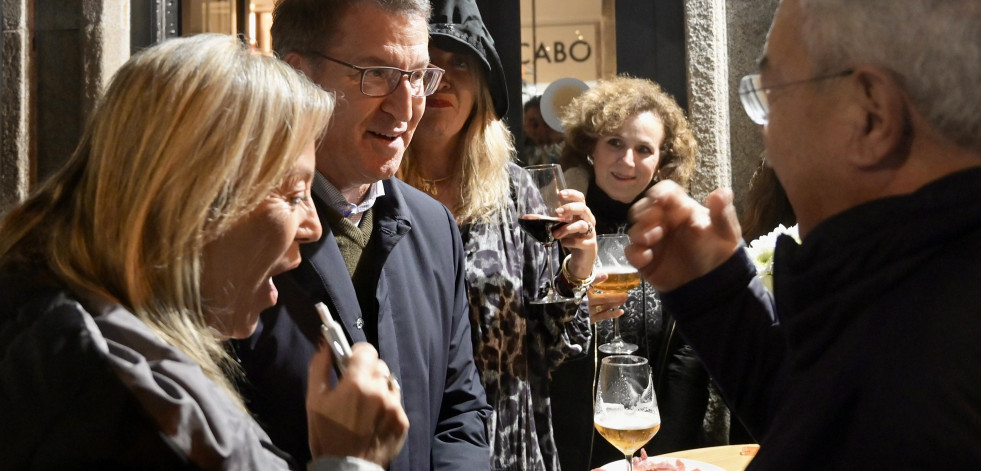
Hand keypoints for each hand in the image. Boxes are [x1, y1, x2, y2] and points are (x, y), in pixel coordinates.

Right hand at [306, 342, 408, 466]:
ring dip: (379, 388)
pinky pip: (396, 402)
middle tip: (356, 388)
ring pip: (389, 383)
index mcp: (357, 383)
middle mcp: (379, 391)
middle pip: (379, 365)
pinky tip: (375, 419)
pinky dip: (387, 406)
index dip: (357, 354)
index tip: (351, 362)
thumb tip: (325, 345)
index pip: (366, 349)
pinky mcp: (402, 421)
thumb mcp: (314, 401)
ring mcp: (394, 406)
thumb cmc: (326, 434)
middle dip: (367, 372)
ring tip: (366, 406)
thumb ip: (319, 368)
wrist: (346, 468)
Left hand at [553, 189, 597, 278]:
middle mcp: (587, 219)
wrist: (582, 256)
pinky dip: (570, 242)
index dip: (571, 194)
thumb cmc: (571, 237)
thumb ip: (545, 221)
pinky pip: (581, 241)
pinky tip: (563, 243)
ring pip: (582, 225)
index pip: (580, 198)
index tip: (560, 195)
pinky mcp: (590, 244)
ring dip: (567, 228)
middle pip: (582, 208)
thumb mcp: (559, 227)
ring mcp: (590, 232)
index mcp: (580, 212)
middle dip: (569, 208)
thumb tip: (525, 218)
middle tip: (556, 213)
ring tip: (555, 234)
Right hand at [586, 272, 628, 322]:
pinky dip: (613, 314)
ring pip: (605, 306)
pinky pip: (604, 316)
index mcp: (586, 291)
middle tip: (625, 293)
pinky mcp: (593, 318)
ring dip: (616, 302)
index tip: (606, 276)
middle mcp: (588, 301)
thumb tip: (605, 275)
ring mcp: (590, 310)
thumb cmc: (589, 298)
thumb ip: (596, 280)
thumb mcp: (590, 288)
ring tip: (624, 298)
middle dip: (615, 295)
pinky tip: (621, 311)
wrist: (579, 315)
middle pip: (603, 298)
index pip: (591, 284)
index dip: (597, 280)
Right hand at [625, 181, 742, 291]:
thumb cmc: (719, 251)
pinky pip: (631, 253)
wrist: (713, 282)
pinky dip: (635, 253)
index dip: (660, 193)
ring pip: (634, 229)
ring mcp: (653, 241)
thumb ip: (722, 212)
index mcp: (681, 209)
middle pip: (643, 207)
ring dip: (640, 232)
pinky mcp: (646, 260)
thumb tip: (721, 192)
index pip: (665, 192)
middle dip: (644, 212)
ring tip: (653, 239)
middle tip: (655, 221)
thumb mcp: (726, 231)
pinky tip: (648, 257)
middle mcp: (663, 222)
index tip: (660, 200)